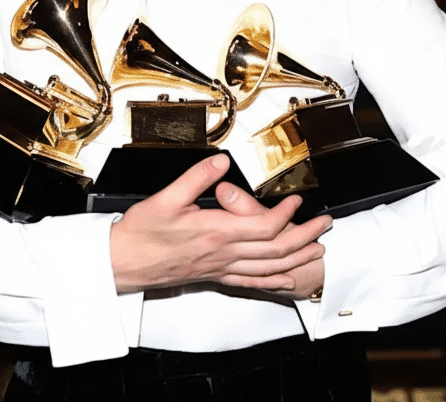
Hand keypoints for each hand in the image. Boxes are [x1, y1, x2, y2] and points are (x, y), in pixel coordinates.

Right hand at [109, 154, 331, 292]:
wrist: (122, 264)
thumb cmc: (140, 234)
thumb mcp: (166, 198)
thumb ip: (197, 178)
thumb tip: (220, 162)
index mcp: (215, 232)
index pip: (263, 226)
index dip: (285, 215)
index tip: (296, 201)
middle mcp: (222, 254)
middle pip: (275, 249)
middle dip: (304, 237)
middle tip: (324, 225)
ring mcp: (219, 268)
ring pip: (268, 268)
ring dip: (296, 259)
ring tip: (316, 250)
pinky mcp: (213, 276)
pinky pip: (250, 282)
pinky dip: (272, 281)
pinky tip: (285, 280)